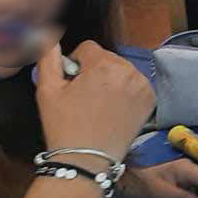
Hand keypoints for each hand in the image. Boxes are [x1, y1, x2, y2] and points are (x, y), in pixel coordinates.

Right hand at [36, 42, 155, 164]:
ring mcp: (143, 84)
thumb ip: (48, 58)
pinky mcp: (150, 98)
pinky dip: (125, 91)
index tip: (71, 84)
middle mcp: (128, 69)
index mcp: (103, 64)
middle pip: (106, 58)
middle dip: (94, 72)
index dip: (75, 64)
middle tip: (83, 97)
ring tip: (97, 105)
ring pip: (121, 70)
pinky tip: (113, 110)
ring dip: (110, 81)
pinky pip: (135, 84)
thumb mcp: (47, 90)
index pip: (88, 48)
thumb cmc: (64, 125)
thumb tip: (47, 37)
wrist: (87, 160)